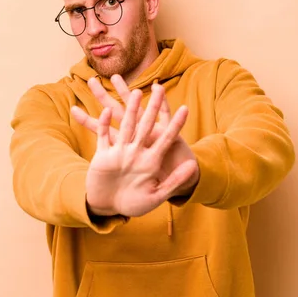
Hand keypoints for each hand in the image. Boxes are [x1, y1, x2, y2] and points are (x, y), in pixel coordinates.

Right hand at [79, 83, 197, 217]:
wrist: (110, 208)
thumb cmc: (134, 204)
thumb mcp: (157, 195)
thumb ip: (174, 181)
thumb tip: (193, 166)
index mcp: (151, 160)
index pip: (166, 138)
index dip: (175, 124)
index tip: (186, 109)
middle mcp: (137, 151)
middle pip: (146, 124)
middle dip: (152, 106)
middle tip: (160, 88)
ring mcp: (120, 151)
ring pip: (126, 124)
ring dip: (130, 109)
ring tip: (134, 91)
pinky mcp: (103, 155)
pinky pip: (104, 136)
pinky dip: (104, 124)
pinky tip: (106, 112)